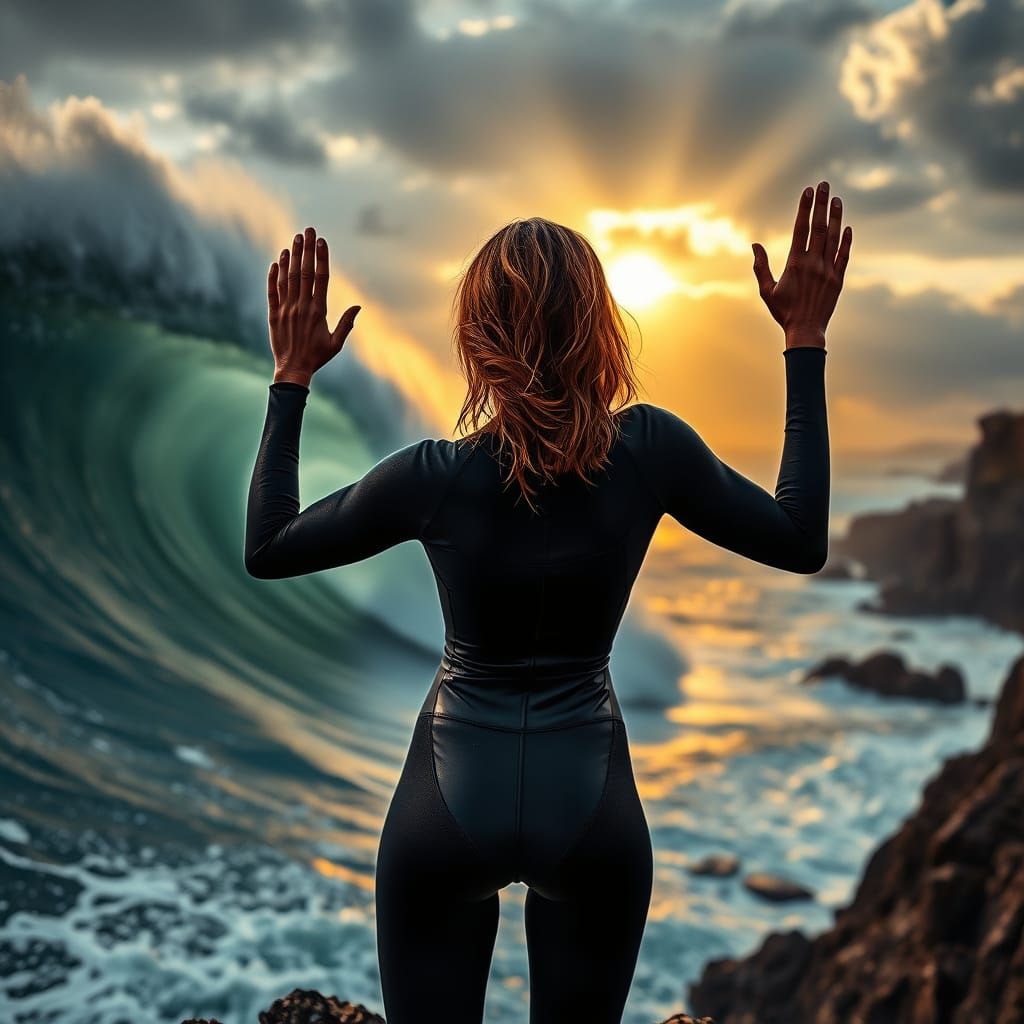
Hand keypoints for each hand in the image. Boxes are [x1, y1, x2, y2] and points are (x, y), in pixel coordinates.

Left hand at [267, 226, 361, 386]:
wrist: (292, 370)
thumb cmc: (317, 357)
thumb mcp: (336, 343)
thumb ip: (347, 324)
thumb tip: (358, 307)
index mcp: (319, 311)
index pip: (321, 278)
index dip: (321, 258)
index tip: (321, 241)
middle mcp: (302, 306)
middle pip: (304, 272)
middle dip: (306, 249)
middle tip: (308, 230)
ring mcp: (286, 309)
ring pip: (288, 277)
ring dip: (291, 257)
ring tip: (294, 239)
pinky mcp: (273, 314)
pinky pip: (273, 290)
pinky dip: (274, 275)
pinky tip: (276, 260)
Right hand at [751, 180, 851, 347]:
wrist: (806, 331)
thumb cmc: (783, 312)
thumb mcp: (766, 290)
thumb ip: (760, 266)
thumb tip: (755, 245)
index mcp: (795, 264)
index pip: (801, 229)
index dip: (804, 208)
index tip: (807, 191)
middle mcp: (813, 263)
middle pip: (819, 227)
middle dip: (820, 204)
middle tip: (823, 184)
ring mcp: (828, 270)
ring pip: (833, 237)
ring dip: (835, 216)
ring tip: (836, 199)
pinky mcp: (839, 279)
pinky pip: (844, 255)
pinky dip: (846, 240)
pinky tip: (847, 227)